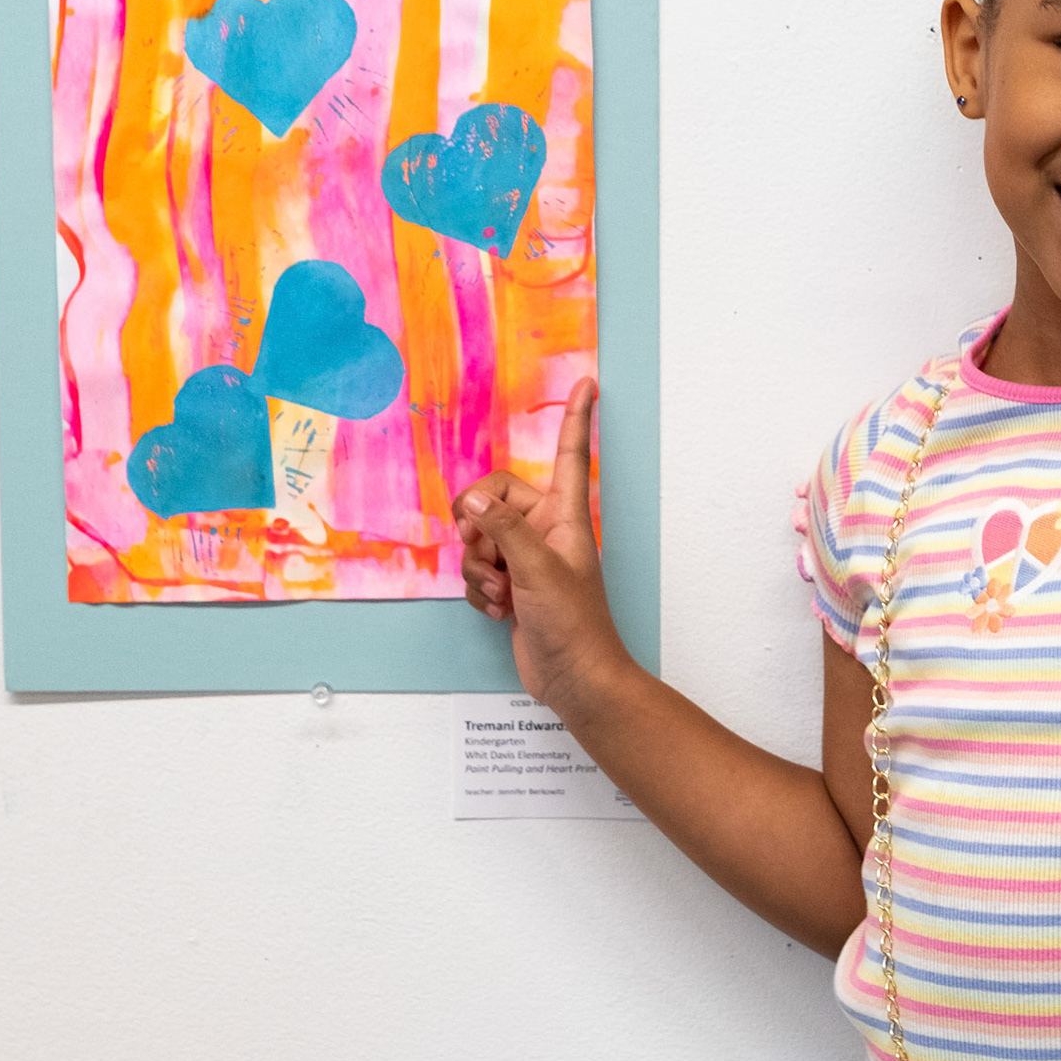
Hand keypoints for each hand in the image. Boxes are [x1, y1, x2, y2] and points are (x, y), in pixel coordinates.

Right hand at [452, 377, 630, 712]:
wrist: (574, 678)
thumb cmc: (573, 625)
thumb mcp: (536, 571)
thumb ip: (502, 529)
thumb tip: (472, 502)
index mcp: (565, 516)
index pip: (569, 455)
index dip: (575, 418)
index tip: (588, 382)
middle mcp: (544, 530)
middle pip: (492, 497)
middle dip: (478, 528)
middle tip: (489, 555)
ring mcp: (525, 557)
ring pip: (477, 538)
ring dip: (479, 569)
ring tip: (504, 595)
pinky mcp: (509, 584)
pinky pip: (474, 571)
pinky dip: (479, 591)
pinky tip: (501, 612)